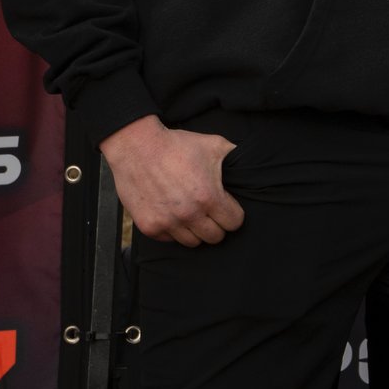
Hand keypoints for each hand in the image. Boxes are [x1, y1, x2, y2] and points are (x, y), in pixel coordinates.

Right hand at [99, 116, 242, 246]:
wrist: (137, 147)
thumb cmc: (177, 145)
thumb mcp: (214, 145)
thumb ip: (235, 158)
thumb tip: (250, 163)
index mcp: (208, 197)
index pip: (234, 223)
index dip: (234, 214)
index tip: (227, 207)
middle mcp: (188, 214)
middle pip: (215, 237)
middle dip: (217, 224)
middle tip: (211, 212)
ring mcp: (167, 223)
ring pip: (192, 242)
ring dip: (195, 230)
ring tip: (192, 213)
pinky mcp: (148, 227)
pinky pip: (169, 240)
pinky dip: (173, 230)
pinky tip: (174, 214)